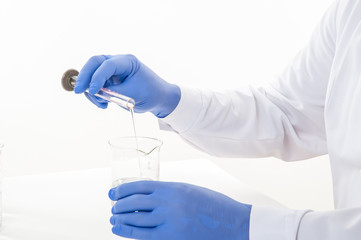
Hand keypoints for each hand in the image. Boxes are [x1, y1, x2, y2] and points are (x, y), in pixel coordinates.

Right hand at [74, 54, 180, 117]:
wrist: (158, 98)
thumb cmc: (151, 93)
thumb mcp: (133, 94)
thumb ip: (113, 92)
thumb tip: (94, 92)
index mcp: (127, 61)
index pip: (107, 65)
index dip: (97, 78)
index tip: (93, 92)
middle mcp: (118, 62)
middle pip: (94, 63)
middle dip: (85, 76)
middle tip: (79, 91)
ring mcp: (112, 70)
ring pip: (92, 74)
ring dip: (91, 89)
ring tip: (102, 104)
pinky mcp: (109, 79)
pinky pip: (96, 84)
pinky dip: (95, 94)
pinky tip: (103, 104)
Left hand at [108, 181, 251, 239]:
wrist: (234, 222)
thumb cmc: (212, 204)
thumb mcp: (188, 190)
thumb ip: (167, 192)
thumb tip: (145, 196)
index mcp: (173, 187)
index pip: (140, 186)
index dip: (122, 189)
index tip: (113, 193)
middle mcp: (169, 202)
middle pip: (134, 202)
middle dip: (119, 205)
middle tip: (113, 207)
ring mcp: (170, 221)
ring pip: (136, 218)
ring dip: (120, 218)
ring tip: (113, 218)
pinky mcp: (172, 237)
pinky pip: (143, 235)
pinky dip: (128, 232)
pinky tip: (119, 229)